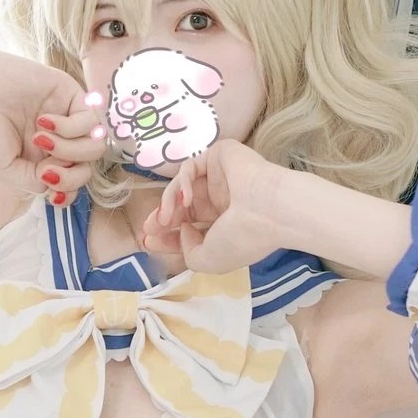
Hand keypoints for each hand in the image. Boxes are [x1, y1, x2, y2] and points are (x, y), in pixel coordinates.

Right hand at [0, 32, 107, 199]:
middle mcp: (60, 138)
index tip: (50, 190)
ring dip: (70, 151)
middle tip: (44, 169)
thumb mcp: (6, 169)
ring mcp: (67, 116)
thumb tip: (61, 186)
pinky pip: (90, 120)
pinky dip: (69, 128)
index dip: (69, 191)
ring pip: (95, 146)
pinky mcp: (71, 94)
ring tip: (39, 139)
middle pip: (88, 167)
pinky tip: (43, 121)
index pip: (74, 181)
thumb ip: (36, 183)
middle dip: (71, 176)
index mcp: (44, 157)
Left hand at [140, 138, 283, 272]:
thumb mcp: (208, 261)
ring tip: (163, 219)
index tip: (147, 242)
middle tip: (148, 228)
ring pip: (182, 188)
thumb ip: (187, 251)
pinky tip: (186, 201)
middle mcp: (222, 202)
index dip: (167, 236)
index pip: (190, 229)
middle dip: (162, 220)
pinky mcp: (218, 156)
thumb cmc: (243, 238)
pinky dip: (181, 185)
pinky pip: (189, 169)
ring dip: (167, 204)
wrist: (269, 210)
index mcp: (226, 226)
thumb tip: (182, 229)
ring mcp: (220, 178)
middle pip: (182, 209)